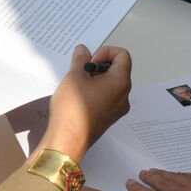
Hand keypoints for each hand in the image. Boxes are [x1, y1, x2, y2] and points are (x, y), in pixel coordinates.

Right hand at [37, 45, 131, 161]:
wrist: (67, 139)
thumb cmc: (73, 110)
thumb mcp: (74, 76)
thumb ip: (80, 60)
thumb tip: (83, 51)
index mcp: (120, 83)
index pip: (123, 56)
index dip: (106, 52)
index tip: (90, 62)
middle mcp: (123, 96)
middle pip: (117, 70)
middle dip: (98, 66)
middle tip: (81, 72)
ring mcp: (116, 109)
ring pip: (110, 85)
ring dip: (95, 79)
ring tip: (77, 84)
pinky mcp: (107, 117)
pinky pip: (105, 98)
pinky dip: (94, 91)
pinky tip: (78, 96)